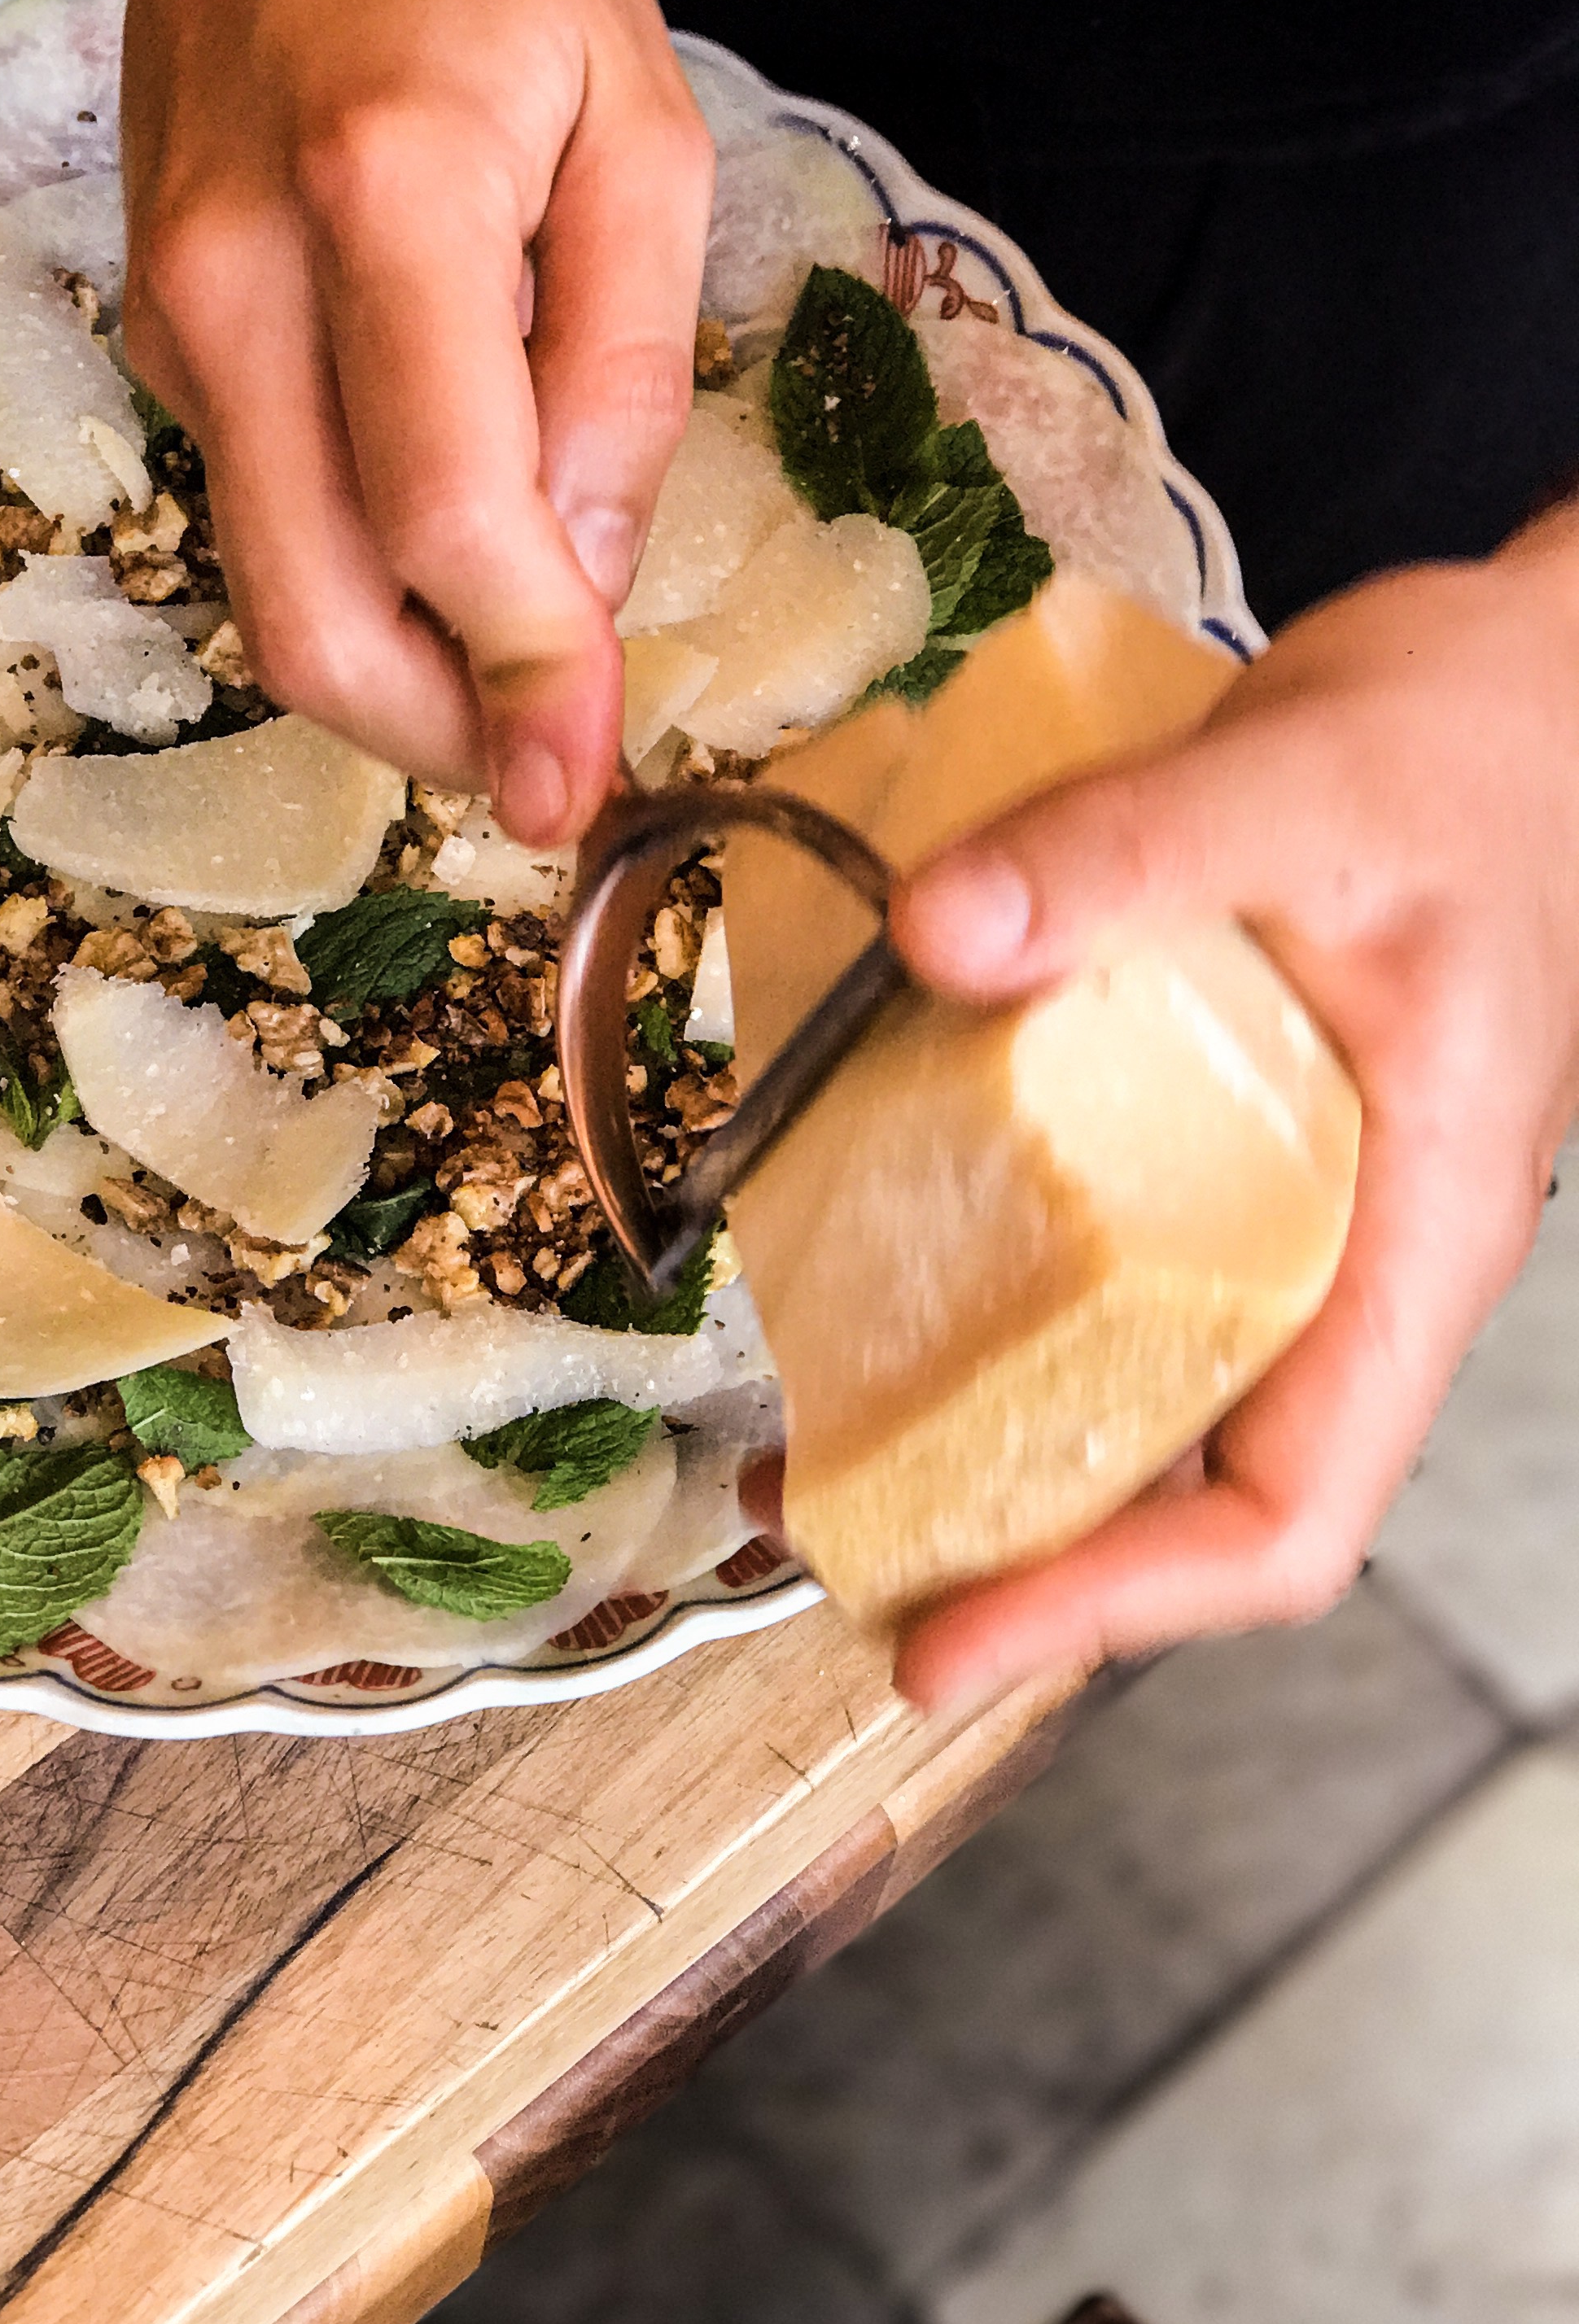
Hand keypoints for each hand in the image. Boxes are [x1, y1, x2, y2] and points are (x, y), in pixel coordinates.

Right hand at [0, 0, 710, 843]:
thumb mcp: (637, 120)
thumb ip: (623, 360)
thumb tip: (583, 576)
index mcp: (391, 200)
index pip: (450, 520)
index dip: (529, 682)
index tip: (587, 788)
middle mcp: (241, 284)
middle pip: (312, 612)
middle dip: (438, 740)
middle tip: (551, 771)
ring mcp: (174, 317)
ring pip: (271, 582)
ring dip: (398, 671)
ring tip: (522, 663)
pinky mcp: (156, 335)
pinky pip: (258, 501)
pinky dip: (356, 564)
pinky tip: (447, 522)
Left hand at [886, 520, 1578, 1709]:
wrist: (1529, 682)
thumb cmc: (1471, 744)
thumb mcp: (1296, 780)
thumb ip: (1122, 851)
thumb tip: (932, 932)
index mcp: (1414, 1232)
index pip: (1288, 1511)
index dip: (1116, 1604)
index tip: (949, 1641)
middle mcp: (1352, 1249)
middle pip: (1187, 1480)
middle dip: (1011, 1541)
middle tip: (822, 1532)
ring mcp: (1290, 1198)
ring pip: (1142, 1382)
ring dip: (986, 1423)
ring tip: (816, 1433)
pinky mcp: (1224, 1127)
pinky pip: (1112, 1257)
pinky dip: (998, 1285)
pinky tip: (882, 1252)